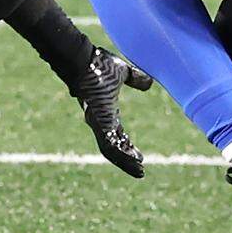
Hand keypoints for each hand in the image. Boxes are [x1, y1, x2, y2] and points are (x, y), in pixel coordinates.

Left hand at [68, 47, 151, 178]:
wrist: (82, 60)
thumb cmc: (97, 64)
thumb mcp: (123, 72)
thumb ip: (136, 78)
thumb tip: (149, 83)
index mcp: (106, 110)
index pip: (117, 134)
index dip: (126, 145)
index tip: (138, 155)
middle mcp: (100, 120)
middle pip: (114, 146)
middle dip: (126, 158)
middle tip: (140, 169)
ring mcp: (97, 123)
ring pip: (111, 150)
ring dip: (125, 162)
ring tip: (139, 172)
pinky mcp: (98, 123)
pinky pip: (108, 145)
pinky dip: (121, 155)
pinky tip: (132, 161)